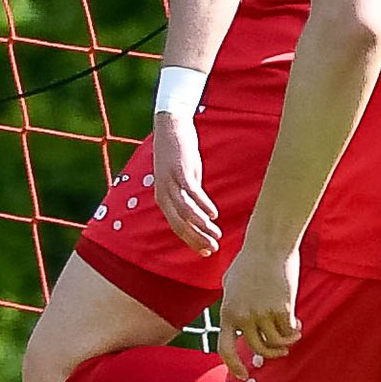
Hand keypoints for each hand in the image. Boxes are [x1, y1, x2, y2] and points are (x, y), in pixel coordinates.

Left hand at [149, 107, 221, 255]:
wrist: (170, 129)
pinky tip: (214, 214)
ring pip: (185, 212)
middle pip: (180, 224)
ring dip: (202, 225)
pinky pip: (191, 193)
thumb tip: (202, 214)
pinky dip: (202, 205)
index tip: (206, 252)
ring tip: (216, 234)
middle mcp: (164, 194)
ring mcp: (171, 183)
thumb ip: (189, 197)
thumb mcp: (183, 181)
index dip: (191, 241)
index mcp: (164, 199)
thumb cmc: (178, 157)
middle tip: (214, 249)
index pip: (177, 227)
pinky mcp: (180, 172)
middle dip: (197, 239)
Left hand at [216, 236, 300, 363]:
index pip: (224, 348)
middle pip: (257, 349)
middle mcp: (243, 317)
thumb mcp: (230, 286)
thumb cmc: (248, 263)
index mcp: (227, 312)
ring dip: (285, 343)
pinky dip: (295, 332)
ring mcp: (262, 314)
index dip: (233, 365)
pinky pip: (289, 331)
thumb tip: (236, 326)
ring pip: (276, 342)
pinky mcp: (282, 309)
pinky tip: (297, 324)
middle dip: (269, 354)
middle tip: (279, 352)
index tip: (242, 376)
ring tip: (291, 337)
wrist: (267, 248)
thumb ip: (231, 306)